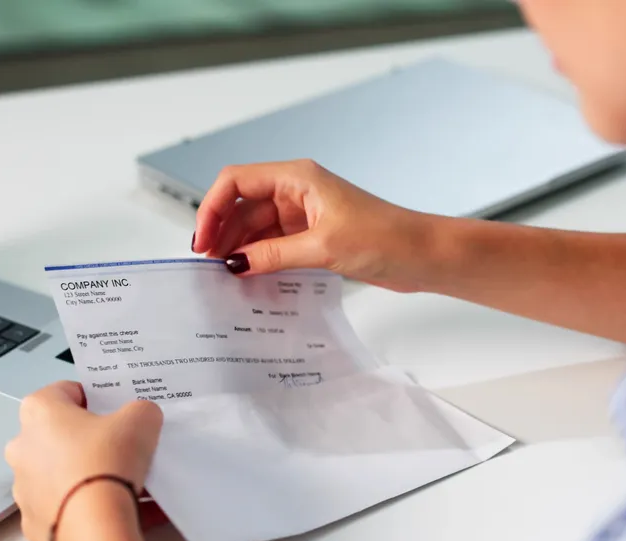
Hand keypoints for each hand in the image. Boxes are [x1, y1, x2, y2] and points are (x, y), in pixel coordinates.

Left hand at [4, 381, 162, 540]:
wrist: (96, 526)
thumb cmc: (106, 466)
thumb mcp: (140, 420)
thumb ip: (140, 410)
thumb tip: (140, 417)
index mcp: (39, 412)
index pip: (66, 391)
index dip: (94, 399)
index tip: (114, 411)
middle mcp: (22, 446)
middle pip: (59, 435)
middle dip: (88, 440)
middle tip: (120, 448)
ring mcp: (24, 487)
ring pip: (59, 474)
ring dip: (84, 475)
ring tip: (122, 484)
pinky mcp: (33, 520)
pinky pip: (62, 507)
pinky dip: (83, 508)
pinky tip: (114, 511)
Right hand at [192, 160, 436, 291]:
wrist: (423, 255)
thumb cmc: (386, 238)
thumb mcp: (322, 247)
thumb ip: (273, 255)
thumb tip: (235, 264)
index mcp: (298, 177)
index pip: (237, 181)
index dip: (212, 208)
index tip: (202, 242)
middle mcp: (297, 191)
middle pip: (242, 206)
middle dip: (222, 233)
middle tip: (209, 267)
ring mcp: (304, 214)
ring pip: (256, 227)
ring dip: (239, 248)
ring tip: (226, 277)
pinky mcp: (313, 236)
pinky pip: (274, 244)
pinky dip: (259, 259)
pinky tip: (250, 278)